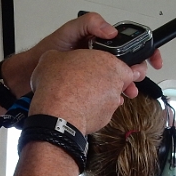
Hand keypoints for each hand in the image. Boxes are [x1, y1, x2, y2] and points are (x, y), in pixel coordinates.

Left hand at [5, 13, 162, 94]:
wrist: (31, 74)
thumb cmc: (47, 51)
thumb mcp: (68, 32)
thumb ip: (89, 24)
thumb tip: (111, 32)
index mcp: (100, 42)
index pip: (130, 43)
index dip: (146, 50)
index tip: (153, 59)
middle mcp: (101, 56)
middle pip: (130, 63)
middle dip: (138, 71)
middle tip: (134, 77)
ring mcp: (97, 72)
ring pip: (122, 79)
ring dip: (128, 85)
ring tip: (126, 92)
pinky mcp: (92, 86)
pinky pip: (110, 91)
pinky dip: (115, 95)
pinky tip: (114, 99)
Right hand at [29, 49, 144, 134]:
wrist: (57, 113)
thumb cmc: (59, 84)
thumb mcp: (52, 57)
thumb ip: (63, 56)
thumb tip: (58, 58)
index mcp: (107, 61)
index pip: (122, 62)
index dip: (112, 66)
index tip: (104, 68)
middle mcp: (115, 81)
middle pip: (118, 80)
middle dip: (106, 82)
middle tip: (89, 82)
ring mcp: (112, 102)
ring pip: (110, 98)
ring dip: (99, 97)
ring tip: (79, 96)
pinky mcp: (106, 119)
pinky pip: (101, 112)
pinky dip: (92, 110)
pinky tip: (77, 108)